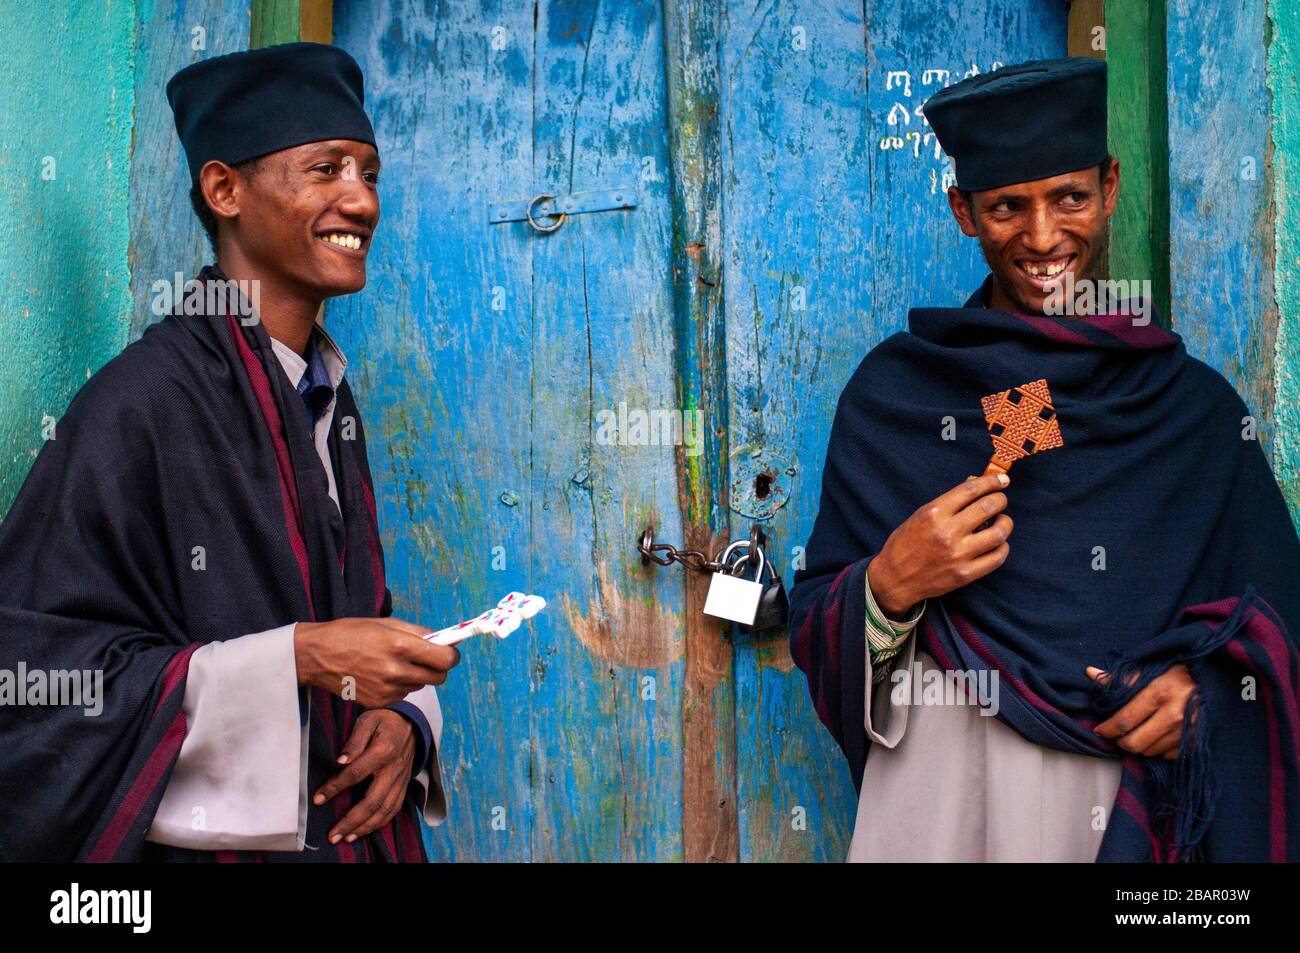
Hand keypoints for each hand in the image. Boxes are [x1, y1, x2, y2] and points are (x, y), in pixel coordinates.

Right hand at [294, 616, 459, 707]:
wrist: (317, 655)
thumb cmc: (351, 633)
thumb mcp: (386, 623)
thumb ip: (419, 633)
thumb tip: (445, 639)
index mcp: (400, 646)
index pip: (445, 659)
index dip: (452, 655)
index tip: (449, 651)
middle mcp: (395, 670)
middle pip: (438, 677)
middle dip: (438, 667)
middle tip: (427, 657)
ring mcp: (387, 690)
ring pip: (420, 686)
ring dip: (416, 675)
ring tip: (394, 662)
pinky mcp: (378, 702)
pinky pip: (403, 694)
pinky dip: (400, 685)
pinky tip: (381, 674)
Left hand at [314, 709, 416, 844]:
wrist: (411, 721)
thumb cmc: (385, 720)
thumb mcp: (368, 721)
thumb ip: (354, 741)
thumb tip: (341, 761)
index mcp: (384, 751)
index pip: (356, 774)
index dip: (335, 787)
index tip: (318, 799)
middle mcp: (394, 769)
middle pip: (373, 801)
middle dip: (352, 821)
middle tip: (333, 835)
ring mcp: (401, 779)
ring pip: (385, 810)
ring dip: (365, 827)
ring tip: (347, 838)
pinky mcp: (404, 785)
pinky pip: (394, 808)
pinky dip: (380, 823)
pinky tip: (366, 830)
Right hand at [868, 472, 1012, 614]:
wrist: (895, 579)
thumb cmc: (906, 544)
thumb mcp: (920, 515)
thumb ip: (948, 503)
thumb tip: (977, 486)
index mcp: (933, 513)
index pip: (971, 490)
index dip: (991, 482)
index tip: (1002, 480)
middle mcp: (947, 532)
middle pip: (989, 507)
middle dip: (1000, 500)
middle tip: (1000, 501)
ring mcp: (958, 555)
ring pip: (998, 533)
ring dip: (1005, 523)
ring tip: (1002, 522)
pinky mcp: (965, 574)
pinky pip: (996, 558)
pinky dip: (1002, 547)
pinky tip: (997, 543)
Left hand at [1088, 663, 1196, 759]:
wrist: (1213, 681)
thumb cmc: (1176, 673)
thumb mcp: (1149, 670)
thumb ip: (1119, 677)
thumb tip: (1089, 673)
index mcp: (1159, 693)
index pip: (1124, 720)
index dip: (1107, 729)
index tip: (1100, 730)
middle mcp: (1174, 714)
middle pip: (1135, 742)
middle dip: (1120, 741)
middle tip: (1116, 735)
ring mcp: (1186, 730)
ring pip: (1150, 751)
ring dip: (1138, 746)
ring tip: (1135, 734)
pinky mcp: (1196, 741)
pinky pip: (1167, 755)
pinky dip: (1157, 750)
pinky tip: (1154, 738)